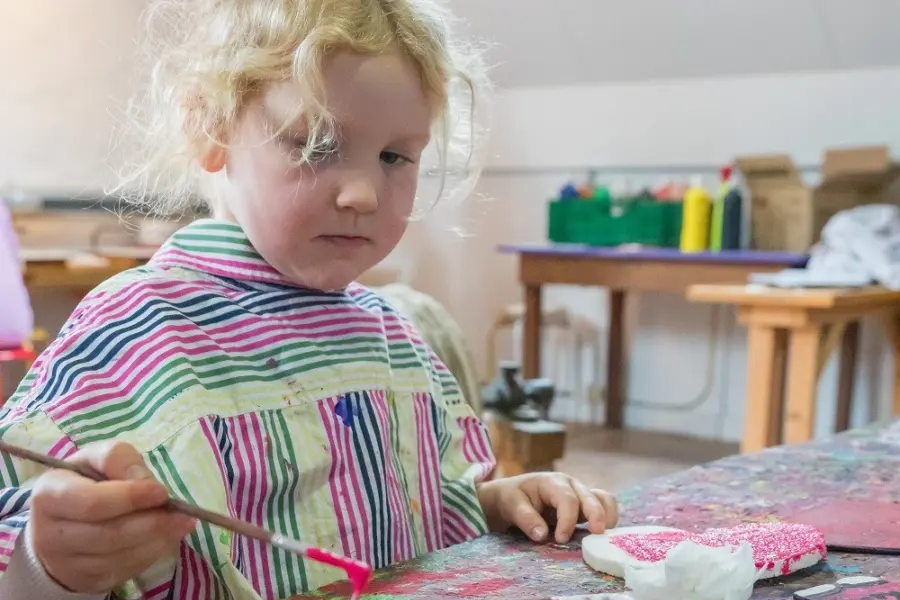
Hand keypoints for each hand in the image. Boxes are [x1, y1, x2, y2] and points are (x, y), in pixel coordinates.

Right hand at [29, 440, 195, 593]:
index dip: (130, 498)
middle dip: (151, 523)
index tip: (162, 492)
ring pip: (118, 556)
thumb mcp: (97, 458)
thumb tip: (147, 483)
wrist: (63, 521)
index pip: (92, 503)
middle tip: (181, 513)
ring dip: (157, 540)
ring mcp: (66, 563)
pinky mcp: (85, 579)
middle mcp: (50, 534)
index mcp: (49, 495)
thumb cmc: (86, 482)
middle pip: (108, 534)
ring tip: (182, 523)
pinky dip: (152, 554)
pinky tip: (168, 538)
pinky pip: (124, 570)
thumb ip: (120, 460)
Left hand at [477, 472, 617, 543]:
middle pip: (591, 497)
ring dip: (607, 516)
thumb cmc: (512, 498)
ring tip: (603, 536)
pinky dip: (608, 519)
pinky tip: (602, 536)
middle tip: (596, 535)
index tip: (561, 539)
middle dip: (596, 516)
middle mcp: (571, 485)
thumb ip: (526, 518)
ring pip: (604, 499)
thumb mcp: (511, 504)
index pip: (567, 499)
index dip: (568, 520)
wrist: (513, 495)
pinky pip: (604, 508)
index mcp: (553, 482)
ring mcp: (580, 494)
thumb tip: (542, 534)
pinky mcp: (585, 506)